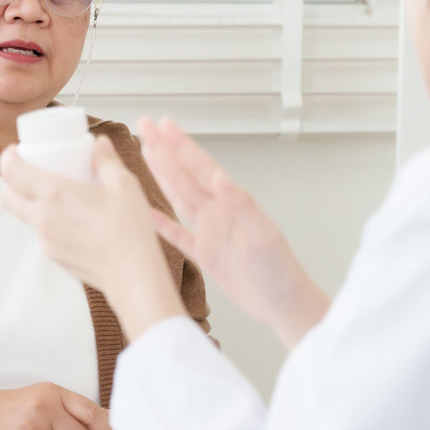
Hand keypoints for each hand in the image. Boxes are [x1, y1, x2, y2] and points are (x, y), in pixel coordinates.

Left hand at [1, 137, 188, 338]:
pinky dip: (50, 222)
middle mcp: (43, 217)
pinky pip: (43, 234)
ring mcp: (46, 240)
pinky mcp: (54, 256)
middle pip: (8, 197)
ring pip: (26, 216)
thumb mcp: (123, 185)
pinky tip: (73, 220)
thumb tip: (100, 144)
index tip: (16, 151)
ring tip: (58, 196)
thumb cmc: (128, 230)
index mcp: (54, 193)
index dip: (8, 158)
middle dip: (12, 182)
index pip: (12, 172)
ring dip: (33, 203)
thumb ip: (107, 161)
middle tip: (30, 171)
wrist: (132, 274)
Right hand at [138, 117, 328, 346]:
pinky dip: (160, 222)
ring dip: (162, 174)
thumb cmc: (279, 272)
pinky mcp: (206, 255)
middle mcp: (218, 212)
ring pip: (179, 196)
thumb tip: (219, 178)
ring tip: (146, 151)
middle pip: (184, 174)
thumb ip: (241, 206)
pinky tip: (145, 210)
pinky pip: (177, 234)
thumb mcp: (263, 237)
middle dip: (165, 149)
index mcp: (231, 204)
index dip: (180, 145)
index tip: (163, 124)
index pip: (200, 167)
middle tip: (144, 125)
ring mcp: (211, 232)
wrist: (284, 304)